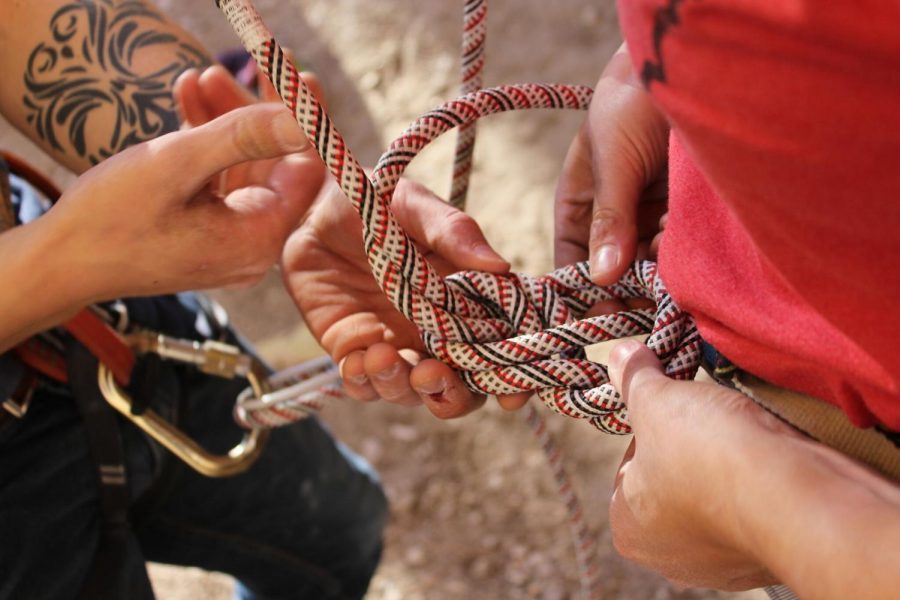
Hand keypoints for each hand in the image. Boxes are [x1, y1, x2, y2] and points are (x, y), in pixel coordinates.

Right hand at [42, 66, 321, 304]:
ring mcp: (232, 243)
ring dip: (225, 123)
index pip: (305, 170)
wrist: (61, 262)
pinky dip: (206, 147)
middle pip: (276, 169)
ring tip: (200, 76)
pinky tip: (187, 103)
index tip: (292, 76)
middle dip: (256, 114)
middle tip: (245, 66)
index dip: (302, 121)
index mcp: (258, 238)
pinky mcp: (209, 235)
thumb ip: (242, 138)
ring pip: (244, 170)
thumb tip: (302, 119)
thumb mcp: (177, 165)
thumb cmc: (111, 218)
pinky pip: (220, 184)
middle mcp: (255, 247)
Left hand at [281, 177, 523, 417]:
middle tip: (432, 375)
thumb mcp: (416, 207)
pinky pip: (364, 385)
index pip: (500, 347)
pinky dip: (364, 382)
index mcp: (467, 300)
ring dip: (403, 388)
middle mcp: (438, 333)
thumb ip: (454, 233)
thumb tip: (501, 267)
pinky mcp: (355, 351)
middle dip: (453, 395)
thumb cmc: (376, 203)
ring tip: (383, 356)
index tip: (511, 392)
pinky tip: (358, 359)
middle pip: (462, 388)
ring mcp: (397, 346)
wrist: (310, 208)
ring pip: (413, 394)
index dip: (510, 376)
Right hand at [555, 44, 668, 291]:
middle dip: (631, 287)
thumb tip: (603, 277)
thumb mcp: (613, 158)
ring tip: (670, 249)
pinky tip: (687, 237)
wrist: (688, 68)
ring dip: (661, 270)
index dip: (585, 291)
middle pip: (616, 273)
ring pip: (651, 266)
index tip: (604, 317)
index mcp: (580, 207)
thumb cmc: (633, 105)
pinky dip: (685, 253)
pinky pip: (682, 250)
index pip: (574, 262)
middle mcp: (614, 220)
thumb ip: (609, 216)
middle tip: (648, 301)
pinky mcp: (685, 215)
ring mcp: (651, 218)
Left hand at [606, 340, 794, 588]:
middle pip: (672, 484)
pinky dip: (760, 490)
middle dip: (690, 452)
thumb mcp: (656, 400)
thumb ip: (633, 378)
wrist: (793, 494)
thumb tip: (618, 355)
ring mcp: (722, 568)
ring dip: (727, 471)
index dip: (652, 428)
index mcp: (628, 530)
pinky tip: (768, 467)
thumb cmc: (706, 452)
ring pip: (716, 500)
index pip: (631, 466)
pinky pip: (755, 514)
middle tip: (709, 421)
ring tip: (742, 442)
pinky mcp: (767, 561)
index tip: (674, 408)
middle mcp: (670, 560)